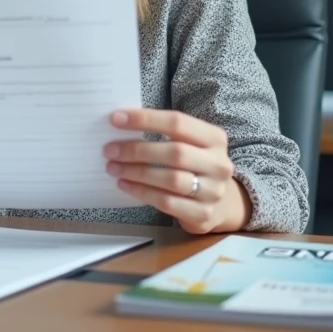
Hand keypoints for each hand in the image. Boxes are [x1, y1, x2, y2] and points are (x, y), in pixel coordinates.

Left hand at [105, 109, 251, 233]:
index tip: (116, 119)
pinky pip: (167, 202)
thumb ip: (165, 133)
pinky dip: (142, 192)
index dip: (145, 119)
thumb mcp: (190, 144)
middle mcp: (219, 164)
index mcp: (215, 138)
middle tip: (110, 150)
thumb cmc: (194, 165)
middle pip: (175, 152)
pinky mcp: (203, 214)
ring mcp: (213, 191)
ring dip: (137, 172)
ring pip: (171, 179)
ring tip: (114, 168)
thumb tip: (121, 123)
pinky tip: (126, 185)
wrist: (221, 203)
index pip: (178, 122)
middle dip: (137, 150)